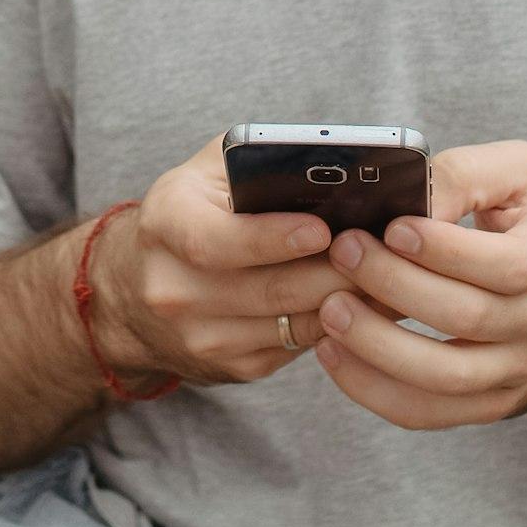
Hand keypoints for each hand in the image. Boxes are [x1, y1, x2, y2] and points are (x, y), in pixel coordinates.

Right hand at [91, 131, 405, 387]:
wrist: (134, 288)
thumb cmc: (191, 211)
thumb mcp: (208, 172)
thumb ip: (258, 159)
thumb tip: (335, 165)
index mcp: (165, 224)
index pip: (215, 240)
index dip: (273, 238)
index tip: (323, 229)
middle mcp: (174, 288)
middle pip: (271, 289)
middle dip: (336, 270)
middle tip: (387, 251)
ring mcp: (201, 337)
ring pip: (294, 323)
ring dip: (349, 301)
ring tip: (393, 274)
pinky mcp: (231, 367)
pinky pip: (298, 347)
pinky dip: (338, 324)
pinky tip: (368, 301)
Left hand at [312, 139, 526, 427]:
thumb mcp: (522, 175)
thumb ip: (465, 175)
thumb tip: (408, 198)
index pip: (508, 265)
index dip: (445, 250)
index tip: (393, 227)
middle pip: (468, 318)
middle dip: (395, 286)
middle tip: (344, 253)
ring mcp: (520, 369)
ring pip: (446, 376)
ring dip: (377, 346)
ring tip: (331, 309)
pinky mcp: (492, 403)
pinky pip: (429, 411)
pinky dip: (374, 390)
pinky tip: (333, 353)